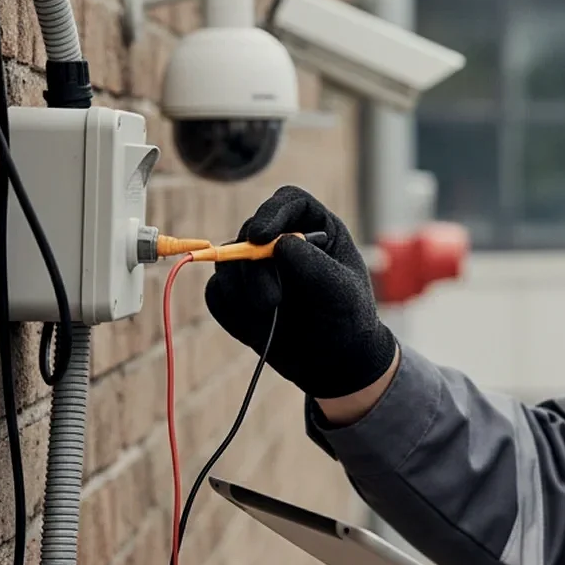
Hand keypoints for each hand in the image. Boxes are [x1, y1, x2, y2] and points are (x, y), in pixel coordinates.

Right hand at [203, 185, 396, 398]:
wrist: (336, 363)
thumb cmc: (348, 319)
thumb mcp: (342, 292)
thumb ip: (315, 265)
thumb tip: (280, 243)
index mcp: (316, 229)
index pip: (288, 202)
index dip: (270, 213)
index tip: (261, 237)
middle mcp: (283, 242)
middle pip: (251, 232)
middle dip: (253, 266)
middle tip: (271, 301)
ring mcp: (258, 269)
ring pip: (227, 261)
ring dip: (240, 289)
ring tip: (268, 315)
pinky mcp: (239, 297)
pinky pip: (216, 294)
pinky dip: (229, 310)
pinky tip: (255, 328)